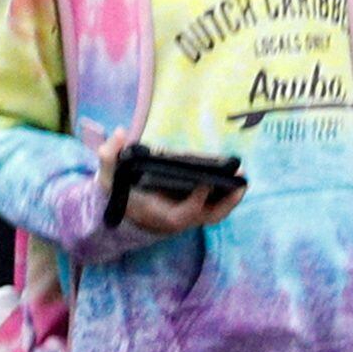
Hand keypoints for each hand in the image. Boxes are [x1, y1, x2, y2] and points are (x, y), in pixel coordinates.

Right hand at [101, 134, 237, 238]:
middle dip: (226, 203)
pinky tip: (235, 179)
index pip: (183, 214)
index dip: (196, 201)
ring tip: (243, 179)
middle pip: (208, 218)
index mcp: (160, 215)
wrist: (124, 211)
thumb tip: (119, 132)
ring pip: (216, 214)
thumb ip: (109, 156)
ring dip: (231, 199)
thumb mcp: (109, 177)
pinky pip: (215, 207)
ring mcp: (189, 217)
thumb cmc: (120, 193)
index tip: (207, 182)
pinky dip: (226, 196)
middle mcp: (178, 219)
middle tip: (239, 182)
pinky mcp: (194, 211)